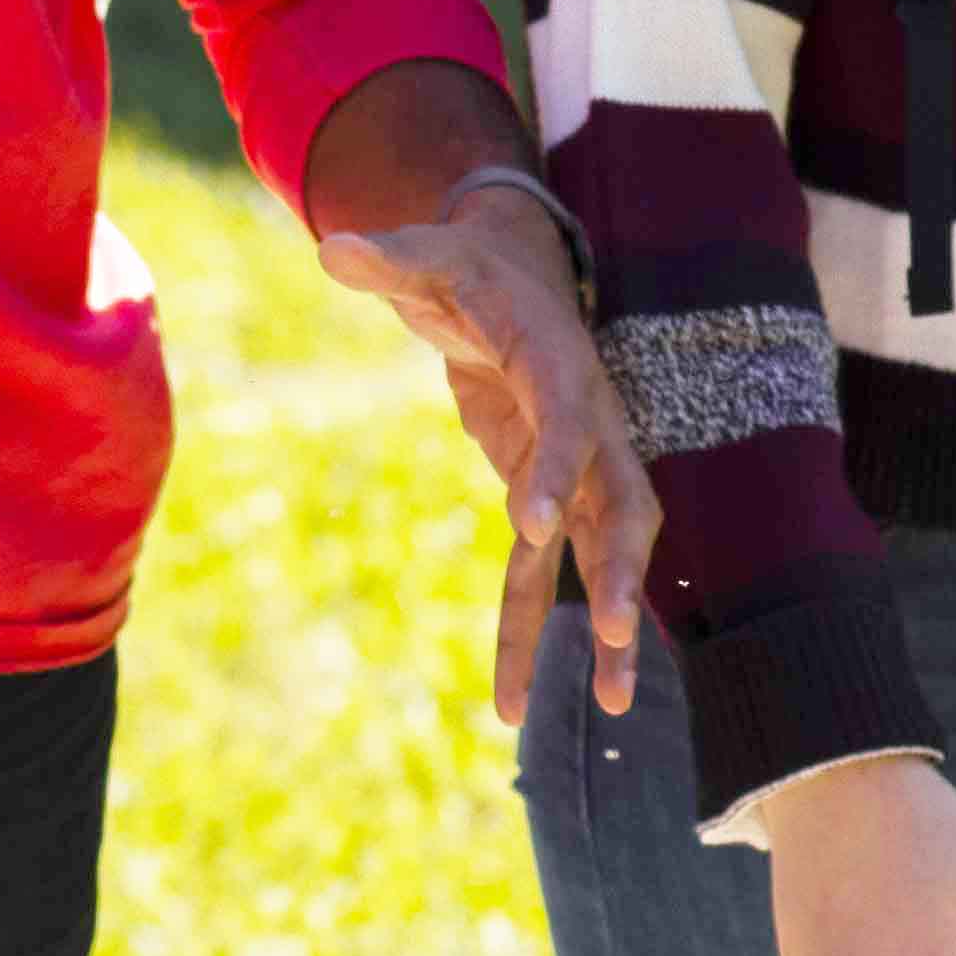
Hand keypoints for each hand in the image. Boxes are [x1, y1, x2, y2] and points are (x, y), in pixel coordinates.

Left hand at [319, 182, 651, 726]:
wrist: (509, 281)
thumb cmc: (463, 267)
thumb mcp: (424, 255)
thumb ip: (387, 258)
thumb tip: (334, 248)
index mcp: (559, 362)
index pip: (566, 419)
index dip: (556, 469)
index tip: (532, 525)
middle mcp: (588, 422)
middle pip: (620, 502)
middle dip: (622, 568)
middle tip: (613, 632)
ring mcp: (580, 467)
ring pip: (603, 554)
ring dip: (610, 627)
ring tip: (613, 707)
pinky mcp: (553, 499)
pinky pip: (550, 574)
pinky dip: (538, 634)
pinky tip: (514, 701)